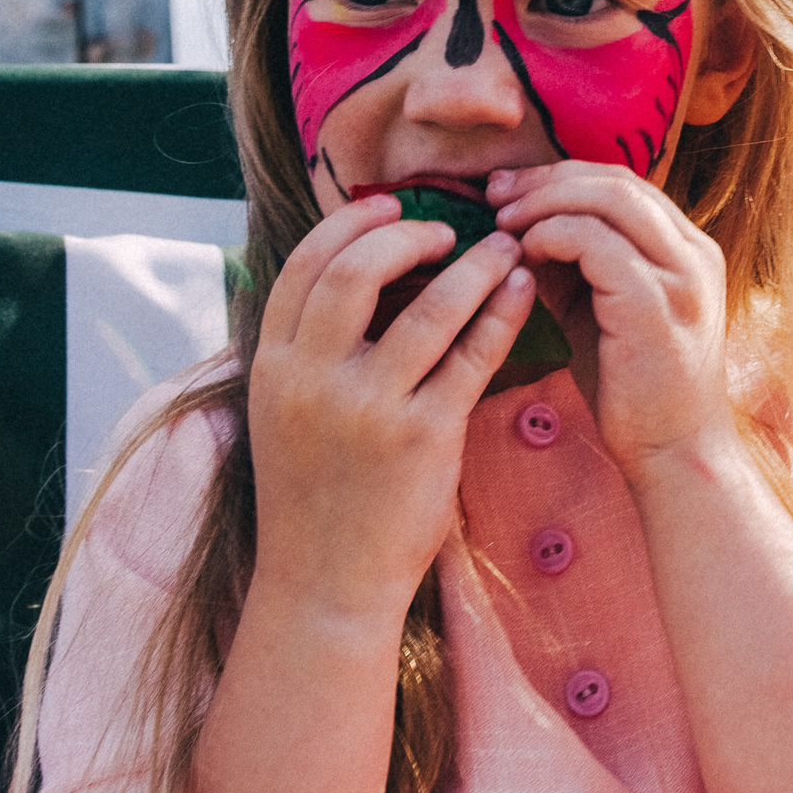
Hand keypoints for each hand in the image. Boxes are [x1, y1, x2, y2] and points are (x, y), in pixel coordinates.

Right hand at [246, 196, 536, 627]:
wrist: (324, 586)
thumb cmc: (313, 495)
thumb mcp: (283, 413)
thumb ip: (307, 348)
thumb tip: (349, 271)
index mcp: (273, 367)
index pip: (304, 265)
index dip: (349, 223)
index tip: (387, 205)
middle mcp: (313, 380)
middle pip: (355, 268)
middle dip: (405, 232)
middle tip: (445, 227)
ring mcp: (369, 409)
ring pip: (428, 307)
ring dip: (473, 265)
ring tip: (502, 246)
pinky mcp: (424, 438)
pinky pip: (471, 356)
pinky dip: (500, 314)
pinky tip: (519, 291)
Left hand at [488, 161, 733, 479]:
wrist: (673, 454)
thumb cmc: (632, 389)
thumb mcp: (599, 312)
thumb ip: (571, 266)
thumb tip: (515, 228)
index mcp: (687, 248)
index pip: (623, 183)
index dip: (561, 176)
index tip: (509, 189)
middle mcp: (694, 253)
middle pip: (616, 180)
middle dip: (547, 180)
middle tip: (495, 195)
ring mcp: (682, 277)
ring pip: (609, 199)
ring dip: (545, 203)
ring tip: (503, 222)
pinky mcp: (656, 305)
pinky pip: (598, 244)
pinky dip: (553, 237)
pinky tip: (524, 255)